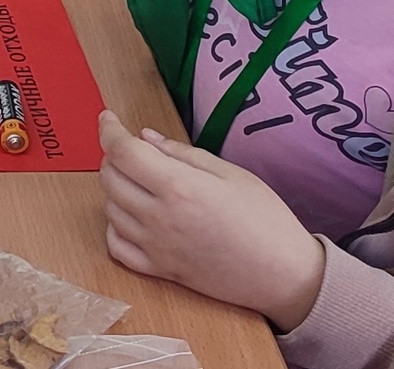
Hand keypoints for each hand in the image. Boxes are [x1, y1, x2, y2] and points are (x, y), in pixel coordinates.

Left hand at [98, 111, 326, 330]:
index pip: (122, 152)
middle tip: (135, 151)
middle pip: (109, 177)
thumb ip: (182, 153)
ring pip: (109, 209)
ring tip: (142, 183)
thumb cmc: (266, 220)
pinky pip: (116, 245)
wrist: (285, 275)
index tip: (108, 118)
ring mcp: (156, 246)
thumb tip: (145, 137)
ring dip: (116, 189)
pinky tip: (133, 217)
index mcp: (179, 187)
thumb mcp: (231, 174)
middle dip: (114, 156)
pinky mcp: (159, 270)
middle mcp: (159, 217)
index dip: (109, 130)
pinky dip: (116, 227)